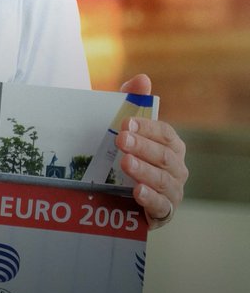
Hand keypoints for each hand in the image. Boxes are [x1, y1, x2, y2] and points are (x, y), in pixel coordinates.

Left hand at [116, 74, 187, 229]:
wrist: (116, 196)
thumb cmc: (125, 155)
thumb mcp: (124, 129)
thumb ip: (132, 101)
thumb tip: (143, 79)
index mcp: (171, 146)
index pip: (165, 134)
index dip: (148, 128)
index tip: (125, 122)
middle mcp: (176, 168)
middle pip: (164, 156)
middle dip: (143, 147)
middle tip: (121, 140)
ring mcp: (172, 192)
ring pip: (163, 180)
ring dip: (144, 170)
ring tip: (126, 162)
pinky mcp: (162, 213)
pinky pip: (160, 206)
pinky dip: (150, 198)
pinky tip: (137, 191)